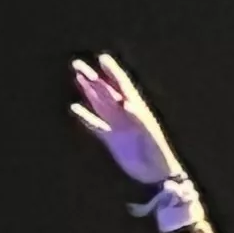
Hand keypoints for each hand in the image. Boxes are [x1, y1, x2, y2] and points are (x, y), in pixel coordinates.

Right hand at [66, 54, 180, 187]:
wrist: (157, 174)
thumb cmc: (158, 154)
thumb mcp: (149, 134)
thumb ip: (138, 118)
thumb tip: (126, 103)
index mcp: (137, 109)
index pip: (123, 86)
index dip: (113, 72)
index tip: (102, 58)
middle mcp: (125, 114)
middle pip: (106, 91)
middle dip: (93, 77)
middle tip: (77, 63)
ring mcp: (117, 125)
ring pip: (99, 103)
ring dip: (88, 91)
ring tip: (78, 76)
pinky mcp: (111, 138)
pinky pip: (95, 124)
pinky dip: (85, 116)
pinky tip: (75, 107)